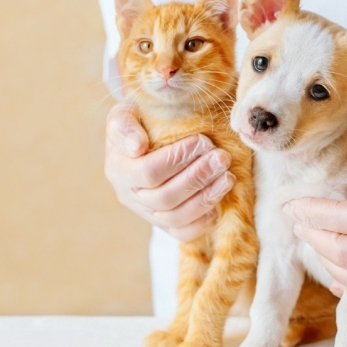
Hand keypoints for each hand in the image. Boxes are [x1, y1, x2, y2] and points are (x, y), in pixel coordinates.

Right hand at [105, 100, 235, 241]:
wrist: (146, 137)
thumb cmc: (139, 122)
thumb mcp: (126, 114)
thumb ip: (124, 126)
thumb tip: (137, 146)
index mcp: (119, 170)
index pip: (148, 172)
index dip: (177, 158)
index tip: (202, 140)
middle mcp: (130, 196)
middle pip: (165, 197)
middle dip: (198, 177)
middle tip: (222, 158)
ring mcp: (148, 213)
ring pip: (176, 218)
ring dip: (206, 198)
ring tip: (227, 177)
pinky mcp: (164, 223)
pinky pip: (182, 232)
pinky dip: (202, 221)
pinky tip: (219, 202)